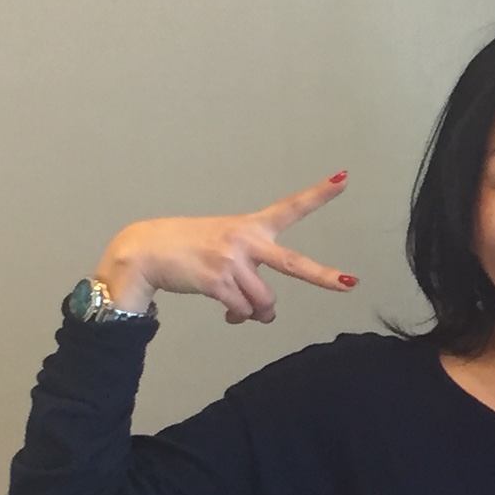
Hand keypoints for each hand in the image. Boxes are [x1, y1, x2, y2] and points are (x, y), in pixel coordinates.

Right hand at [95, 172, 357, 323]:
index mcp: (251, 225)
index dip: (319, 194)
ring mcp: (231, 261)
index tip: (344, 178)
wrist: (143, 252)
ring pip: (263, 302)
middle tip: (351, 284)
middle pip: (293, 264)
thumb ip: (249, 271)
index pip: (291, 207)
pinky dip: (238, 317)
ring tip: (244, 311)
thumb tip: (260, 312)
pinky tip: (229, 315)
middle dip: (324, 277)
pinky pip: (240, 310)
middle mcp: (245, 240)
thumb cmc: (188, 249)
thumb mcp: (222, 242)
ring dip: (257, 314)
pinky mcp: (215, 282)